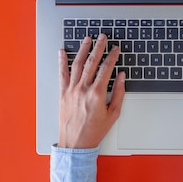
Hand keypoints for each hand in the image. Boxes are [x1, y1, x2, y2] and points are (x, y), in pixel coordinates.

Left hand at [57, 34, 125, 148]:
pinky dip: (61, 62)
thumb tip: (121, 77)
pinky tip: (62, 52)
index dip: (112, 56)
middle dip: (99, 47)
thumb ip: (118, 93)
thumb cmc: (94, 131)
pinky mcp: (62, 93)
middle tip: (103, 37)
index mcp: (97, 94)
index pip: (106, 69)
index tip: (115, 49)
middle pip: (92, 62)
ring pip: (77, 64)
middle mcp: (82, 89)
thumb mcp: (113, 114)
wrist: (76, 143)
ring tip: (87, 39)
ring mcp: (71, 90)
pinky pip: (62, 74)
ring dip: (82, 50)